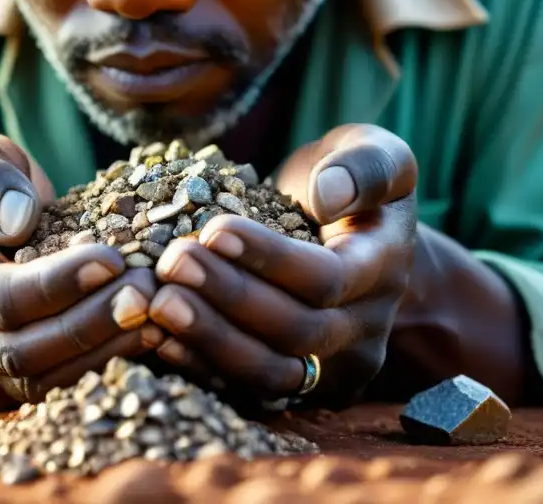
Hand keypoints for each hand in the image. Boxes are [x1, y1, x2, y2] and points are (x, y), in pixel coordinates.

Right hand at [0, 129, 162, 404]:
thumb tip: (15, 217)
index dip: (55, 284)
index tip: (113, 258)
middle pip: (22, 352)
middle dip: (90, 325)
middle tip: (148, 293)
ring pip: (44, 380)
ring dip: (107, 348)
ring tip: (159, 311)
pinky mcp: (11, 382)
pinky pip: (61, 384)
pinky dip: (108, 360)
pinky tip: (152, 330)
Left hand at [148, 124, 417, 406]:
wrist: (353, 236)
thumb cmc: (351, 182)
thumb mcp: (376, 153)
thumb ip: (366, 166)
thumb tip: (329, 195)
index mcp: (384, 271)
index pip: (328, 278)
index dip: (269, 258)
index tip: (214, 229)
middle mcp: (363, 331)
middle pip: (296, 332)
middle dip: (229, 297)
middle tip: (172, 264)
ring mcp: (331, 369)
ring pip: (270, 373)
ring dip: (210, 339)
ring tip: (159, 302)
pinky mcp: (295, 387)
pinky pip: (246, 390)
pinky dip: (200, 366)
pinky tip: (158, 337)